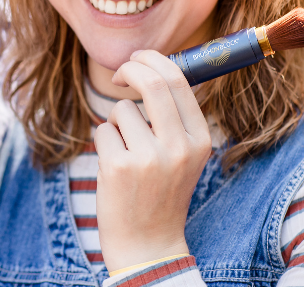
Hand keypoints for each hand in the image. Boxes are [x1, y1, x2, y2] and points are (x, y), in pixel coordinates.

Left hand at [93, 50, 211, 269]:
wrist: (148, 243)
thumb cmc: (161, 192)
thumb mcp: (185, 155)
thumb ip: (176, 118)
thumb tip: (156, 68)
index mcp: (200, 140)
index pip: (179, 82)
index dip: (154, 61)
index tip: (140, 59)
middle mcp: (179, 146)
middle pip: (154, 83)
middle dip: (133, 68)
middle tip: (121, 71)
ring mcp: (149, 157)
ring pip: (122, 110)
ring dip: (116, 124)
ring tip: (126, 154)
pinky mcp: (120, 167)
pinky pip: (103, 131)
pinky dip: (104, 143)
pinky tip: (115, 169)